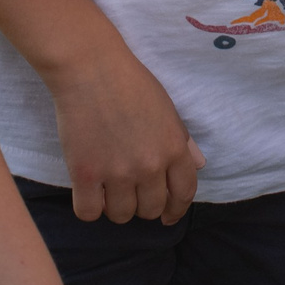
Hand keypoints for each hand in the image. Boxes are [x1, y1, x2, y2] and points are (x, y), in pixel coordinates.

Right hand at [45, 49, 203, 222]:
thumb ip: (183, 140)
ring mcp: (117, 173)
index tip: (167, 215)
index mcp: (174, 149)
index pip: (184, 194)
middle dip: (142, 205)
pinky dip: (89, 208)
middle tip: (130, 191)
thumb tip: (199, 165)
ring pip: (121, 215)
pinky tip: (89, 193)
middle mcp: (150, 166)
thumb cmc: (130, 82)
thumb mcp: (167, 108)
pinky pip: (89, 213)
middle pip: (150, 209)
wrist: (90, 68)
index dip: (176, 210)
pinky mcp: (85, 174)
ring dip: (116, 207)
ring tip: (108, 190)